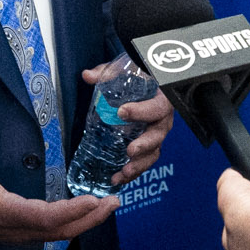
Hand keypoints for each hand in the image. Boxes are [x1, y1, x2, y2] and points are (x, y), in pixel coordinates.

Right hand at [0, 147, 116, 244]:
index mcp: (2, 214)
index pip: (42, 218)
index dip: (70, 211)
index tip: (93, 199)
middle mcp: (16, 228)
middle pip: (59, 230)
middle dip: (89, 219)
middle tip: (114, 202)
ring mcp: (20, 231)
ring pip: (59, 232)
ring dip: (86, 221)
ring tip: (109, 205)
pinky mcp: (22, 228)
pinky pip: (53, 228)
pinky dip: (74, 220)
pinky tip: (87, 208)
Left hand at [84, 57, 173, 183]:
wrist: (146, 87)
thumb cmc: (138, 79)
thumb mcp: (123, 71)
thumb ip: (106, 73)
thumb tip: (88, 76)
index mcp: (161, 98)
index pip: (158, 106)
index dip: (142, 111)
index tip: (122, 112)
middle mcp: (162, 119)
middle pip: (159, 135)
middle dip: (145, 145)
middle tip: (130, 150)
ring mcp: (155, 134)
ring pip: (154, 152)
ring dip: (139, 165)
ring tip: (124, 172)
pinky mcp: (147, 146)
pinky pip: (144, 161)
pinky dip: (133, 171)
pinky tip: (119, 178)